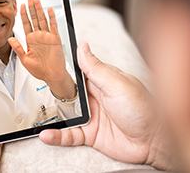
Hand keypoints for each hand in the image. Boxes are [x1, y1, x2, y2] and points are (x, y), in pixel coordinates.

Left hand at [8, 0, 75, 98]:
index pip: (26, 24)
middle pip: (34, 19)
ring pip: (43, 20)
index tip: (20, 6)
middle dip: (31, 8)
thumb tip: (10, 39)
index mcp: (30, 40)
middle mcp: (39, 36)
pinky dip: (51, 17)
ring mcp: (47, 37)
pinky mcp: (55, 39)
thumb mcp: (24, 59)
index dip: (23, 15)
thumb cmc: (40, 70)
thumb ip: (17, 48)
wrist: (51, 76)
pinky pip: (53, 26)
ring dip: (40, 10)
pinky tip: (48, 10)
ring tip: (37, 0)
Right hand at [39, 42, 173, 169]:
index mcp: (102, 80)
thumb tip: (82, 47)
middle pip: (67, 93)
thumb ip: (97, 69)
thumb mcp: (118, 85)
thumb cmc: (144, 109)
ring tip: (37, 117)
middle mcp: (95, 97)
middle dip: (53, 93)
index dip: (62, 68)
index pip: (77, 71)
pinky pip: (69, 134)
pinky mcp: (90, 134)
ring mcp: (91, 116)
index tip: (43, 64)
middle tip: (34, 92)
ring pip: (66, 114)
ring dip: (52, 116)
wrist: (155, 142)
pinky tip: (46, 134)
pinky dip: (56, 135)